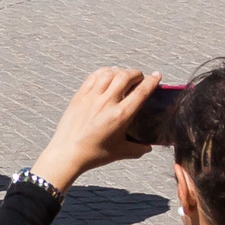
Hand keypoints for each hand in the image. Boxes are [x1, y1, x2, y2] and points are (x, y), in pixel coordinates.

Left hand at [30, 67, 159, 193]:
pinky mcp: (79, 95)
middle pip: (125, 76)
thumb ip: (139, 148)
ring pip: (108, 73)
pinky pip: (93, 76)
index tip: (157, 75)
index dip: (151, 81)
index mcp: (121, 115)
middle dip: (136, 73)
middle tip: (140, 77)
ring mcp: (91, 97)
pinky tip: (106, 75)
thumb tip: (148, 146)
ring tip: (124, 74)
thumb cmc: (95, 153)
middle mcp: (107, 102)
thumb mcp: (122, 152)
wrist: (68, 152)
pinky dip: (103, 72)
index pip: (141, 92)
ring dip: (120, 70)